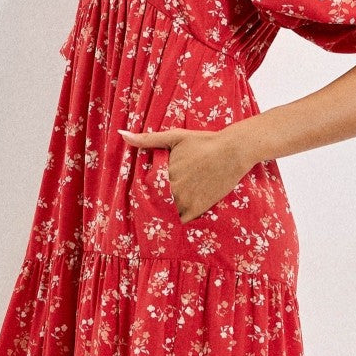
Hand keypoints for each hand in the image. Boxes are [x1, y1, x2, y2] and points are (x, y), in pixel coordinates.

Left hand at [118, 126, 249, 222]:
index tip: (145, 190)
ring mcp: (186, 200)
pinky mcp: (198, 208)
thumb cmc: (204, 142)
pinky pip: (181, 220)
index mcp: (164, 173)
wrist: (232, 152)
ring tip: (164, 211)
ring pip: (166, 212)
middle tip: (149, 205)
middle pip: (155, 201)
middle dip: (153, 201)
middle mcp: (172, 189)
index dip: (145, 189)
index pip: (145, 187)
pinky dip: (177, 219)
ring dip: (164, 211)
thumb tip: (122, 135)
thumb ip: (147, 139)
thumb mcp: (174, 136)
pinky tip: (177, 214)